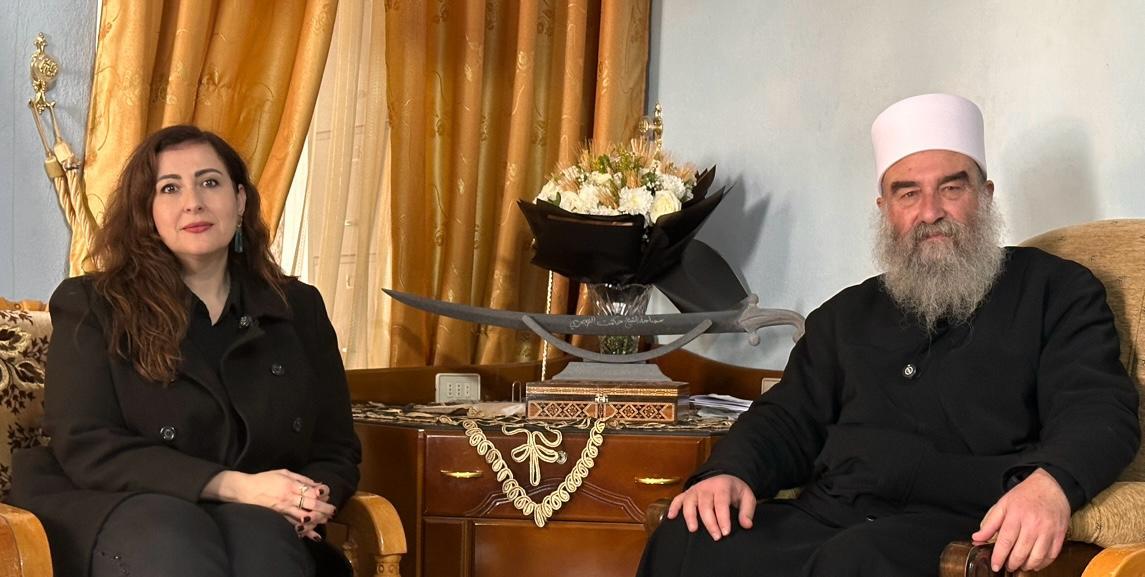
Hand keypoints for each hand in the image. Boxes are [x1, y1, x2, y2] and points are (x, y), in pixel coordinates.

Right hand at [204, 469, 335, 540]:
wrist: (244, 490)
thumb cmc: (264, 479)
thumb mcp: (284, 473)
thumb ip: (301, 479)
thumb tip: (317, 484)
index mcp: (290, 485)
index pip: (310, 491)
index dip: (321, 494)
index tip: (328, 494)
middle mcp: (287, 498)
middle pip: (310, 504)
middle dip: (324, 508)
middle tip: (333, 511)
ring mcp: (282, 509)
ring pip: (303, 516)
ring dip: (317, 519)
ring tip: (326, 520)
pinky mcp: (278, 517)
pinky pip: (293, 525)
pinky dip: (304, 531)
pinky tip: (314, 535)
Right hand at [666, 474, 755, 540]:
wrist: (724, 475)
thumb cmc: (735, 490)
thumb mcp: (747, 496)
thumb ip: (747, 511)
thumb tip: (746, 525)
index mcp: (722, 486)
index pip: (721, 503)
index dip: (723, 518)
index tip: (726, 532)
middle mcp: (706, 487)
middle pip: (705, 505)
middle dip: (710, 522)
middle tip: (716, 537)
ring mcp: (695, 490)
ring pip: (689, 503)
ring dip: (690, 516)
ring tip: (693, 530)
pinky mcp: (687, 493)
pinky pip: (677, 499)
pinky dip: (673, 507)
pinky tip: (671, 517)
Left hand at [971, 468, 1070, 572]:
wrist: (1051, 486)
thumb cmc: (1025, 496)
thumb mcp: (1003, 505)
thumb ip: (989, 524)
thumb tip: (977, 538)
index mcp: (1016, 515)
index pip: (1005, 541)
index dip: (999, 556)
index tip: (995, 566)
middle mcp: (1033, 524)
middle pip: (1021, 552)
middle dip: (1012, 564)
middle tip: (1007, 566)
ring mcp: (1048, 531)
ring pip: (1037, 557)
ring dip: (1027, 566)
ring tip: (1020, 566)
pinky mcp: (1060, 535)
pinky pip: (1051, 556)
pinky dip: (1043, 564)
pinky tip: (1035, 563)